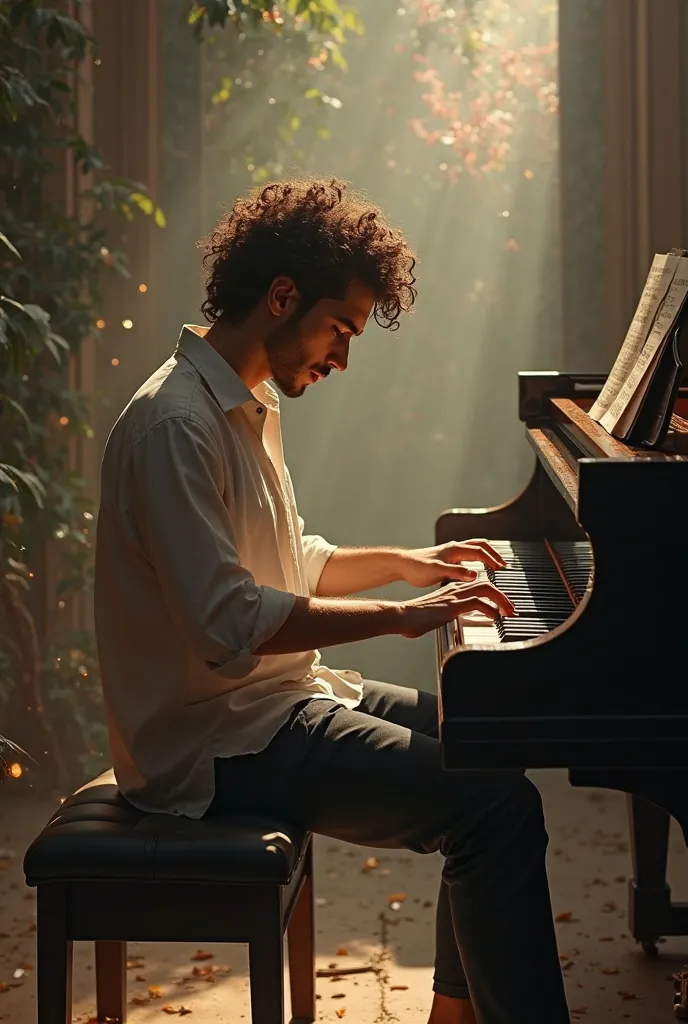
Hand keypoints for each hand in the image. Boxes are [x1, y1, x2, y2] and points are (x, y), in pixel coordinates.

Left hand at [398, 539, 506, 588]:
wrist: (401, 564)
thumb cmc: (416, 567)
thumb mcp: (438, 572)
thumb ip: (457, 573)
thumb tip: (475, 574)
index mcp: (454, 550)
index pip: (480, 551)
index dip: (492, 559)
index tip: (501, 569)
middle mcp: (454, 548)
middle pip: (480, 545)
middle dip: (493, 554)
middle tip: (503, 565)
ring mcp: (450, 552)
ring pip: (474, 549)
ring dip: (486, 555)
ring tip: (494, 565)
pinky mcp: (446, 558)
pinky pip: (467, 555)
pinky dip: (476, 560)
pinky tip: (475, 570)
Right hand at [398, 579, 515, 638]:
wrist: (401, 615)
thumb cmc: (412, 618)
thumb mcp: (434, 614)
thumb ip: (443, 616)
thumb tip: (444, 623)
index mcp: (451, 590)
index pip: (477, 585)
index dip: (492, 594)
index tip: (501, 606)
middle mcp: (455, 589)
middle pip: (486, 584)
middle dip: (502, 596)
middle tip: (511, 609)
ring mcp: (454, 596)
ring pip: (486, 589)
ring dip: (501, 600)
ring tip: (508, 612)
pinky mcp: (453, 605)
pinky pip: (478, 603)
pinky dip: (490, 609)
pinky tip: (494, 618)